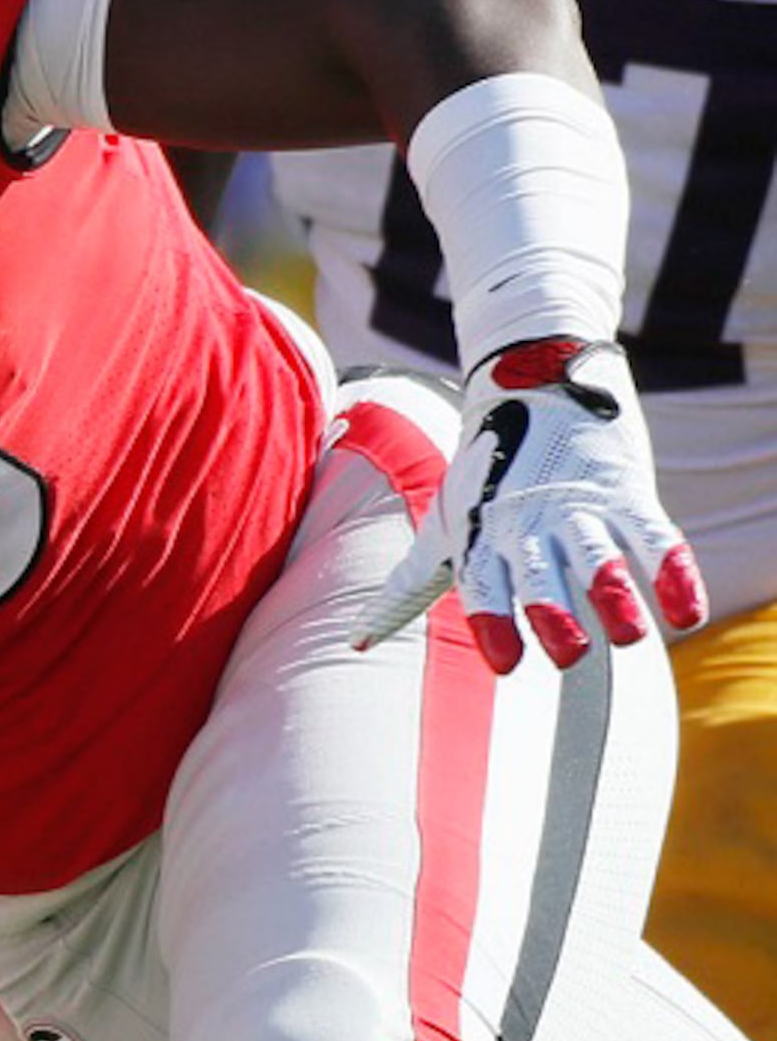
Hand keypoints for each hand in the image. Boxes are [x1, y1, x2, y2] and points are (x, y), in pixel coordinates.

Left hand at [355, 337, 705, 669]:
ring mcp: (576, 502)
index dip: (493, 621)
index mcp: (480, 533)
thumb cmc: (482, 469)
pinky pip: (650, 531)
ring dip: (613, 594)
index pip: (482, 583)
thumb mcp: (444, 523)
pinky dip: (669, 569)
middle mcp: (526, 521)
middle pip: (539, 572)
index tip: (504, 665)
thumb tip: (356, 640)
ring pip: (597, 553)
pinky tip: (683, 611)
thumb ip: (407, 586)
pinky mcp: (624, 486)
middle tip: (568, 657)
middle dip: (551, 612)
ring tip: (629, 636)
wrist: (530, 375)